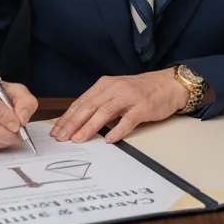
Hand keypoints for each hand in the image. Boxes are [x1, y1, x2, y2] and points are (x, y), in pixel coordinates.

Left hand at [51, 70, 188, 144]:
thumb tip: (78, 122)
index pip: (81, 102)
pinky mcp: (142, 107)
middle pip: (89, 106)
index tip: (56, 131)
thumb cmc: (140, 90)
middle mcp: (114, 88)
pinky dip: (117, 130)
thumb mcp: (116, 91)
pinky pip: (128, 120)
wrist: (167, 84)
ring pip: (104, 112)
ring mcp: (129, 97)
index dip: (67, 117)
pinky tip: (108, 139)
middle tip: (61, 138)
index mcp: (105, 85)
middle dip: (72, 123)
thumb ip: (100, 103)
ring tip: (78, 139)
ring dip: (89, 127)